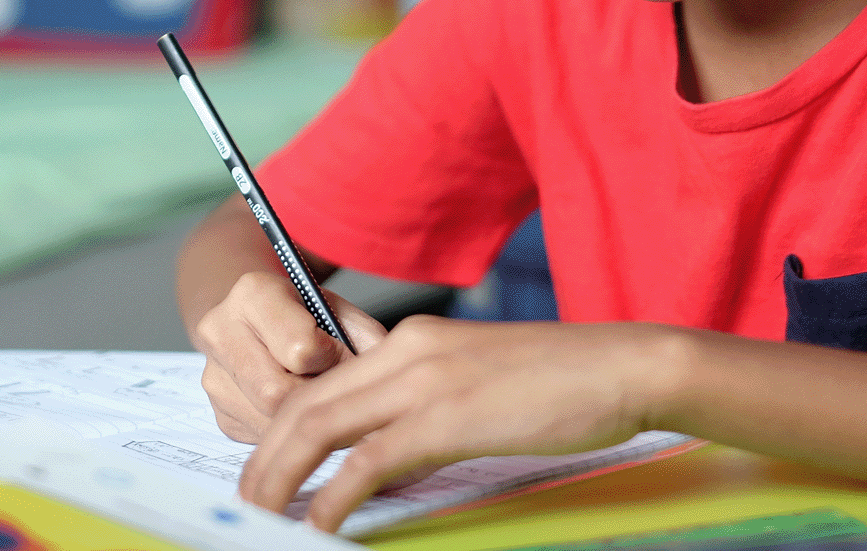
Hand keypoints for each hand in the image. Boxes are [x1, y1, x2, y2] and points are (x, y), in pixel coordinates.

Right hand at [190, 270, 386, 442]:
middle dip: (317, 397)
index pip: (301, 349)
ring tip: (323, 398)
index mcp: (254, 293)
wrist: (257, 318)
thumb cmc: (305, 314)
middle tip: (339, 388)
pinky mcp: (220, 414)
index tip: (341, 352)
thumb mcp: (339, 310)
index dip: (333, 358)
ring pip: (269, 422)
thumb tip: (386, 384)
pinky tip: (301, 409)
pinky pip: (263, 439)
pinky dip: (291, 431)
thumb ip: (365, 338)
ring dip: (306, 420)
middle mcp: (220, 331)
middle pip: (278, 394)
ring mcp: (213, 377)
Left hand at [237, 315, 675, 532]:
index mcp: (412, 340)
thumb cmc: (564, 382)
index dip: (281, 431)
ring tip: (258, 517)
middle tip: (243, 503)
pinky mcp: (446, 416)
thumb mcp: (479, 383)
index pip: (323, 384)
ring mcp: (424, 380)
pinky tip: (318, 525)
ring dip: (279, 478)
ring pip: (320, 427)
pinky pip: (368, 461)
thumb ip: (432, 404)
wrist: (622, 367)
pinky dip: (333, 496)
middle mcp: (406, 350)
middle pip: (305, 405)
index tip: (266, 470)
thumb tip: (397, 454)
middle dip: (264, 458)